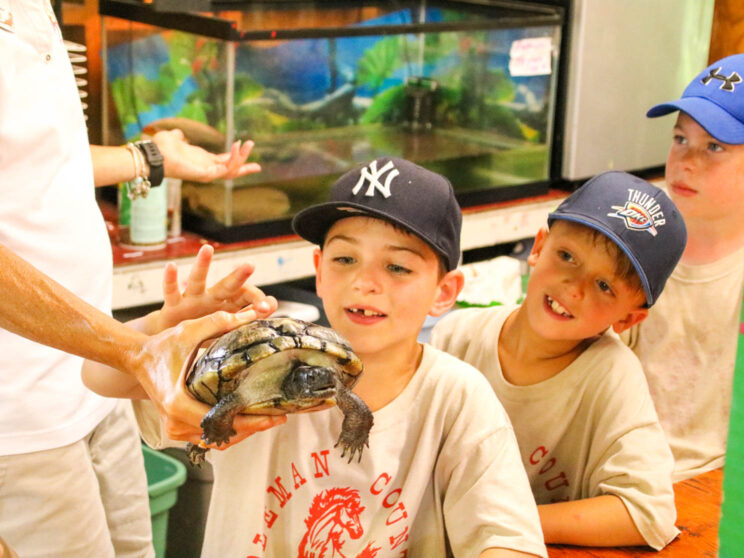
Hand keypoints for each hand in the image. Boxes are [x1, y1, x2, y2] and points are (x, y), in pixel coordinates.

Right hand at [133, 309, 286, 447]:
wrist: (138, 359)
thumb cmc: (162, 346)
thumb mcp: (189, 330)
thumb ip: (218, 322)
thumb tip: (250, 315)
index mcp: (178, 404)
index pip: (221, 421)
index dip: (251, 421)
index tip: (274, 416)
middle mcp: (175, 423)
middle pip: (222, 435)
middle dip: (253, 428)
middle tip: (278, 417)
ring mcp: (174, 429)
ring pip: (215, 440)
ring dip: (241, 432)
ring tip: (266, 418)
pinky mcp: (176, 429)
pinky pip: (206, 437)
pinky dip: (226, 431)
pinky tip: (245, 419)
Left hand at [152, 129, 260, 182]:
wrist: (154, 155)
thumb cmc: (161, 148)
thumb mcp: (174, 139)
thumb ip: (179, 137)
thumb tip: (179, 134)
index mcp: (202, 162)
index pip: (223, 163)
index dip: (235, 158)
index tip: (245, 152)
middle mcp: (206, 169)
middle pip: (231, 172)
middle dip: (245, 168)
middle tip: (258, 166)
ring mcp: (207, 173)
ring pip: (231, 170)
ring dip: (242, 158)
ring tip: (249, 144)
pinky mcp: (207, 174)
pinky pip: (225, 168)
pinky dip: (233, 158)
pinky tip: (236, 146)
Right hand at [152, 244, 277, 332]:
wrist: (175, 340)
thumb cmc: (205, 330)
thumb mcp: (228, 326)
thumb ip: (249, 315)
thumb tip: (273, 303)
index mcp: (227, 304)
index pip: (246, 296)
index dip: (257, 300)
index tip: (267, 308)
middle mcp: (211, 298)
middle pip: (227, 285)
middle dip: (238, 276)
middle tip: (250, 266)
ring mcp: (192, 300)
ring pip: (197, 280)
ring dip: (203, 265)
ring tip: (207, 249)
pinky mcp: (173, 306)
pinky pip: (171, 292)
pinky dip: (170, 279)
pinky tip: (171, 266)